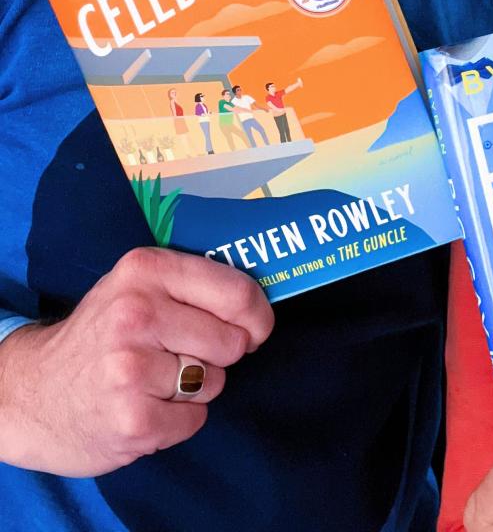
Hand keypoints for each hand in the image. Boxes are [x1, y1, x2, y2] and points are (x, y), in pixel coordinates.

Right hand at [0, 246, 272, 475]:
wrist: (34, 392)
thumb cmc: (102, 334)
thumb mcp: (137, 287)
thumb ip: (193, 284)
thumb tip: (260, 302)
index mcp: (145, 271)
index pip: (237, 291)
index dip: (258, 315)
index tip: (254, 327)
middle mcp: (136, 314)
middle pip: (232, 341)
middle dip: (219, 353)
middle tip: (182, 354)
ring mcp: (131, 369)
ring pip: (214, 381)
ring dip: (195, 387)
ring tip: (154, 380)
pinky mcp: (132, 420)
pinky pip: (195, 419)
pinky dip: (178, 420)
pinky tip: (145, 406)